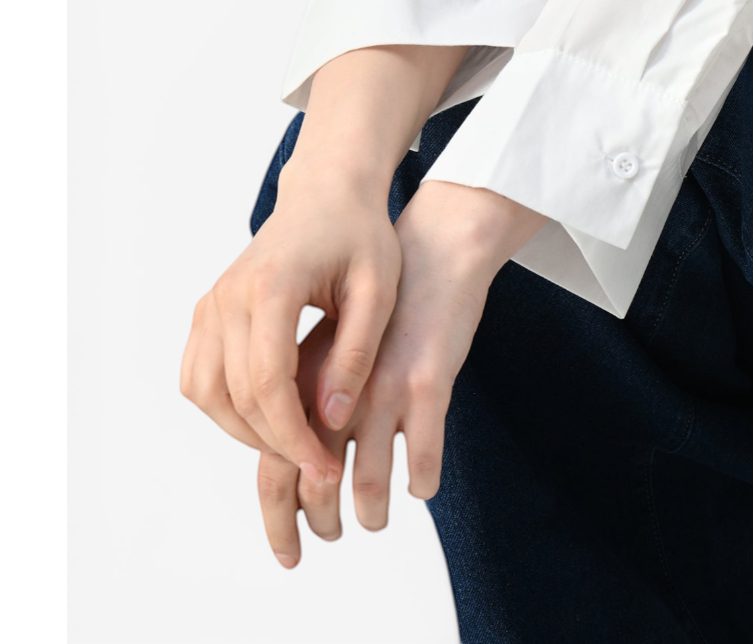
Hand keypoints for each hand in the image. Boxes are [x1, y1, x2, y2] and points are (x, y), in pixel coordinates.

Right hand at [181, 47, 468, 488]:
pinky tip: (268, 417)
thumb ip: (356, 352)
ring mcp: (211, 303)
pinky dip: (225, 408)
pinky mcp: (207, 312)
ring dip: (245, 432)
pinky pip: (198, 377)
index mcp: (272, 287)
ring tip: (295, 445)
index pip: (269, 383)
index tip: (327, 466)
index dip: (294, 435)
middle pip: (236, 396)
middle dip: (276, 443)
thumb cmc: (360, 234)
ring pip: (207, 394)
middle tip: (319, 469)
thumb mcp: (378, 288)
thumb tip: (331, 418)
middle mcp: (228, 296)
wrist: (327, 192)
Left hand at [250, 180, 542, 565]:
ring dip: (370, 512)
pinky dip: (422, 480)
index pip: (274, 462)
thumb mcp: (335, 341)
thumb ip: (310, 391)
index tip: (287, 547)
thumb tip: (289, 460)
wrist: (435, 247)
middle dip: (317, 522)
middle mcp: (337, 387)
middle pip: (311, 481)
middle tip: (328, 538)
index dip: (277, 515)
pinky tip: (422, 484)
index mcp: (307, 377)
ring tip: (374, 520)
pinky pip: (425, 457)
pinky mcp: (428, 381)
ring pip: (369, 481)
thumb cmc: (386, 300)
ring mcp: (384, 387)